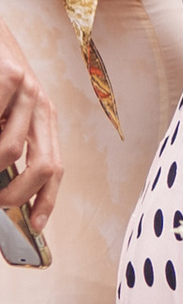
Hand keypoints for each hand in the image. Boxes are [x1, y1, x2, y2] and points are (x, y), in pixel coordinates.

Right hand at [0, 21, 62, 234]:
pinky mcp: (10, 77)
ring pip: (10, 151)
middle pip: (46, 166)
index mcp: (43, 118)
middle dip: (18, 196)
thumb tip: (3, 182)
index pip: (55, 167)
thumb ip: (7, 139)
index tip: (37, 226)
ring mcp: (28, 91)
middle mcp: (42, 106)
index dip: (47, 201)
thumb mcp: (5, 109)